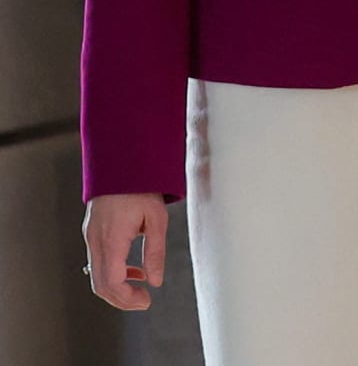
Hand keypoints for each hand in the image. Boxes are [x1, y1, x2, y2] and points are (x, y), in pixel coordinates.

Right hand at [82, 192, 167, 309]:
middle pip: (100, 285)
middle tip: (144, 302)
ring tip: (141, 290)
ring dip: (117, 288)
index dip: (127, 298)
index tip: (146, 301)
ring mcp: (90, 237)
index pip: (112, 282)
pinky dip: (114, 273)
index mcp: (111, 239)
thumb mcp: (157, 219)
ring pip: (97, 276)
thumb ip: (155, 252)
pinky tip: (134, 271)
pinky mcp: (92, 233)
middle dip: (121, 299)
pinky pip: (99, 262)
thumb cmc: (141, 188)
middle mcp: (95, 241)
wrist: (122, 164)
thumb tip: (155, 281)